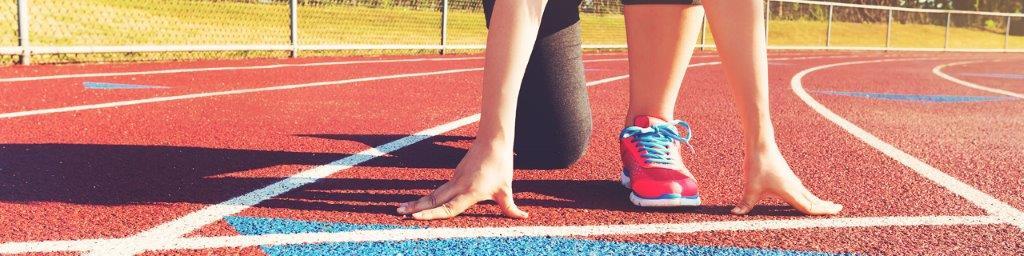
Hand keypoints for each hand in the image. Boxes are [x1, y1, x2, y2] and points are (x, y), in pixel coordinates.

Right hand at [396, 141, 528, 219]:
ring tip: (401, 209)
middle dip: (415, 207)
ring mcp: (455, 179)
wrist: (493, 140)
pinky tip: (418, 204)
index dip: (432, 214)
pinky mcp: (455, 175)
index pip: (448, 207)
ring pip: (433, 194)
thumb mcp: (506, 189)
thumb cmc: (500, 164)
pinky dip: (428, 198)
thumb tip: (523, 217)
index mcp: (471, 191)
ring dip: (418, 202)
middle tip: (398, 213)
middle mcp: (458, 185)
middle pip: (433, 199)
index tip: (416, 217)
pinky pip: (440, 190)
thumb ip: (510, 207)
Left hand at [732, 149, 842, 214]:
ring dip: (818, 200)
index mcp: (790, 191)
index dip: (821, 212)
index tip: (834, 213)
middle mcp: (794, 186)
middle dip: (825, 206)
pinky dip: (808, 194)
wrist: (761, 145)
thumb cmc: (757, 165)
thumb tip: (735, 213)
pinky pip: (802, 189)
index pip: (809, 206)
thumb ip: (745, 203)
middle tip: (839, 209)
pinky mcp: (787, 175)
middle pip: (813, 200)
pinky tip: (805, 194)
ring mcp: (792, 180)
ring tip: (827, 204)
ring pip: (808, 194)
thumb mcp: (750, 187)